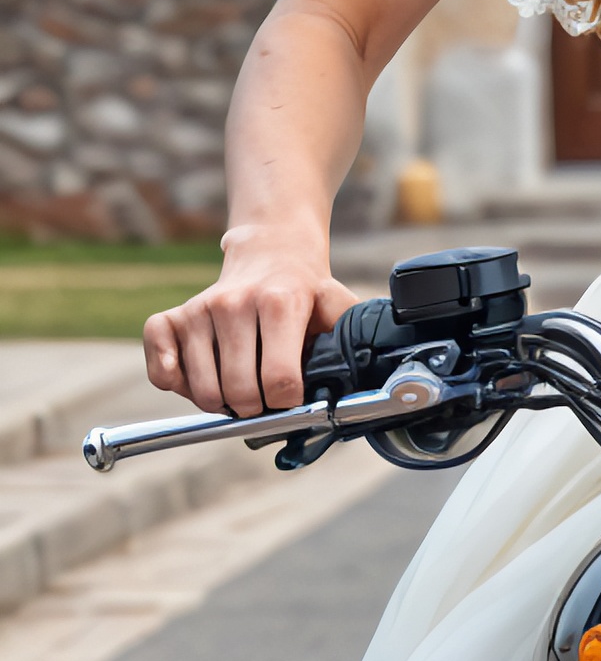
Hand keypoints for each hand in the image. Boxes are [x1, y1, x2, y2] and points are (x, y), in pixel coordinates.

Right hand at [145, 228, 358, 416]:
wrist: (271, 252)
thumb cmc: (306, 291)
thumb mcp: (339, 308)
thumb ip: (355, 342)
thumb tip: (378, 381)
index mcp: (281, 302)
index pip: (280, 382)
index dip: (288, 403)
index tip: (292, 396)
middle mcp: (235, 303)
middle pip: (239, 393)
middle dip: (256, 408)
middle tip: (265, 397)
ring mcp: (200, 310)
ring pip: (203, 391)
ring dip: (222, 402)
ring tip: (241, 385)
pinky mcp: (173, 317)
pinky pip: (160, 370)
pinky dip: (175, 384)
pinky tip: (200, 376)